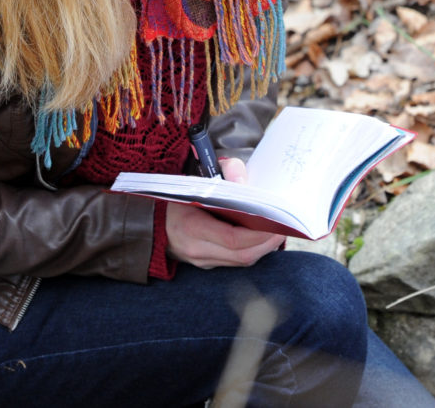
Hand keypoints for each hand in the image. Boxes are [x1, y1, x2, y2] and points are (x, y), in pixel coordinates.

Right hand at [165, 157, 283, 268]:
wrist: (150, 219)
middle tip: (285, 228)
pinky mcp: (206, 263)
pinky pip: (234, 261)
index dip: (258, 234)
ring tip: (277, 232)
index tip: (277, 223)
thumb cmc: (175, 195)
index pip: (233, 239)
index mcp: (191, 227)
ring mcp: (201, 260)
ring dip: (263, 248)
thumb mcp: (195, 177)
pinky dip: (251, 250)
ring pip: (241, 261)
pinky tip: (262, 238)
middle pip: (242, 255)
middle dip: (267, 243)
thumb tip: (243, 180)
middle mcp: (197, 250)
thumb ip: (224, 172)